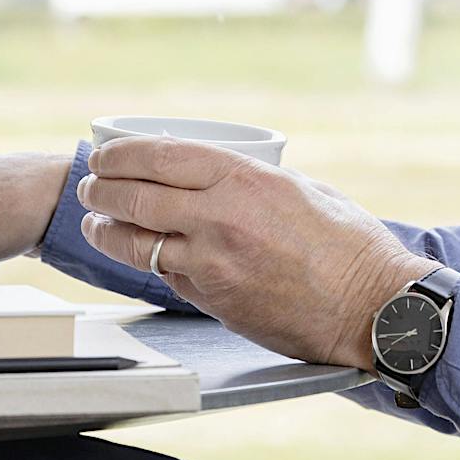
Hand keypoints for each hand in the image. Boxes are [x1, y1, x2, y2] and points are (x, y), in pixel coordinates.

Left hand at [78, 138, 432, 368]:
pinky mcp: (214, 302)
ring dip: (107, 231)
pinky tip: (140, 254)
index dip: (123, 154)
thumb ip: (254, 181)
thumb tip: (220, 176)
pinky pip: (167, 275)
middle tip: (90, 185)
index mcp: (245, 180)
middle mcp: (222, 219)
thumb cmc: (349, 244)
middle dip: (103, 189)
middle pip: (138, 198)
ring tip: (94, 223)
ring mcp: (214, 264)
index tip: (105, 153)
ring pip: (139, 243)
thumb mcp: (303, 188)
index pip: (163, 157)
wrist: (370, 306)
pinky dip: (149, 262)